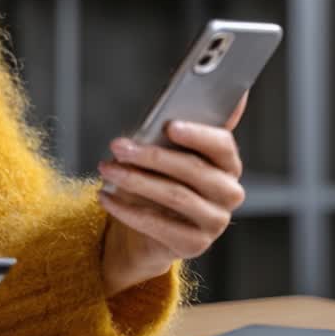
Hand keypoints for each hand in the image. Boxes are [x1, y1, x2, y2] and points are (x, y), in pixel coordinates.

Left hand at [97, 93, 249, 296]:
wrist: (147, 230)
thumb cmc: (157, 180)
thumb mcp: (162, 153)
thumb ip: (172, 128)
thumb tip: (179, 90)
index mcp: (227, 163)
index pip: (222, 144)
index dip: (198, 134)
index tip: (170, 125)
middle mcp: (229, 192)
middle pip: (194, 170)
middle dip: (152, 156)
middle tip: (119, 146)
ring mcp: (215, 221)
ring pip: (175, 196)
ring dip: (135, 180)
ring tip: (106, 169)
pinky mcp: (195, 245)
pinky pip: (158, 225)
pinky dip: (127, 210)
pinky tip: (105, 197)